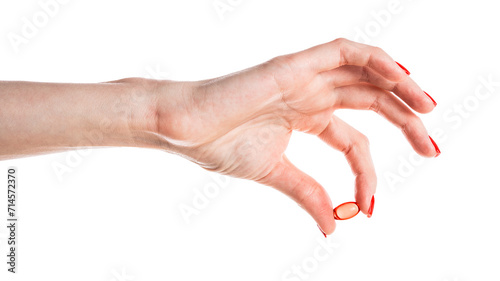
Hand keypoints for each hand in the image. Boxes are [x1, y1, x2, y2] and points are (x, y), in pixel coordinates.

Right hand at [153, 38, 439, 234]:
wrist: (184, 129)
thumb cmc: (220, 146)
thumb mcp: (276, 174)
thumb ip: (308, 193)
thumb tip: (332, 227)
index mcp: (306, 117)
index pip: (354, 142)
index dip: (369, 173)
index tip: (369, 207)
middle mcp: (311, 94)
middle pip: (372, 102)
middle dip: (406, 122)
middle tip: (433, 148)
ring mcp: (304, 77)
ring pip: (366, 73)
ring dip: (401, 87)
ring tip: (429, 109)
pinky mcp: (294, 64)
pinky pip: (344, 51)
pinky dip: (375, 60)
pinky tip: (400, 79)